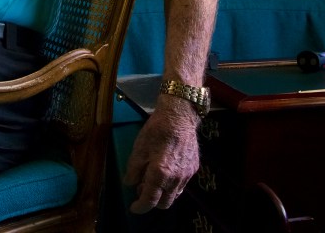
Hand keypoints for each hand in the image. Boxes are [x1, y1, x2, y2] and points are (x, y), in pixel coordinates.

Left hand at [123, 96, 200, 212]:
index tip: (134, 208)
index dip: (140, 207)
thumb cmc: (156, 130)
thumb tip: (130, 183)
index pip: (150, 200)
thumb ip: (133, 170)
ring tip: (152, 179)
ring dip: (163, 194)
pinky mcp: (194, 168)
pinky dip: (172, 185)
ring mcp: (187, 174)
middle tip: (141, 188)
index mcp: (160, 174)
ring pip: (175, 195)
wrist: (179, 116)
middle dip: (152, 201)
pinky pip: (182, 185)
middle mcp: (176, 178)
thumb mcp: (138, 149)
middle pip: (165, 203)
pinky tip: (166, 172)